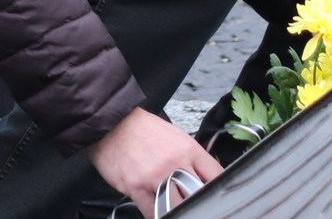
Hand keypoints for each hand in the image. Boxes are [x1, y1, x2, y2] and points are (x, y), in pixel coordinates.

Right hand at [88, 108, 220, 218]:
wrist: (112, 122)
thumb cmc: (143, 129)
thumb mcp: (175, 135)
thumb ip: (190, 156)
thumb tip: (203, 175)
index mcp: (188, 149)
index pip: (215, 174)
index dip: (219, 188)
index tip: (218, 196)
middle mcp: (174, 163)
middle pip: (197, 194)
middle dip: (197, 202)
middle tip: (195, 205)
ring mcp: (155, 176)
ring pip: (177, 207)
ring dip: (178, 210)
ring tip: (176, 208)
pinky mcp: (136, 187)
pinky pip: (152, 212)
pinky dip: (157, 215)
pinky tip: (159, 212)